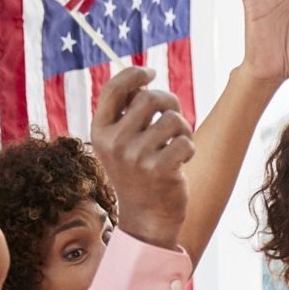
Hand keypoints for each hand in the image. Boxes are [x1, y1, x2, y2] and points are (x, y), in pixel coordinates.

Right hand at [90, 68, 194, 247]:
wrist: (147, 217)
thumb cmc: (139, 174)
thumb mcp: (120, 143)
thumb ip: (125, 113)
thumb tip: (142, 76)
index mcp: (100, 131)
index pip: (114, 88)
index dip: (135, 74)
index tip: (151, 72)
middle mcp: (114, 142)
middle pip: (149, 97)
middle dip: (169, 102)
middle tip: (174, 117)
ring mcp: (135, 157)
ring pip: (172, 118)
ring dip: (182, 127)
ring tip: (178, 142)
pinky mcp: (159, 169)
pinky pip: (184, 140)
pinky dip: (189, 147)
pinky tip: (182, 160)